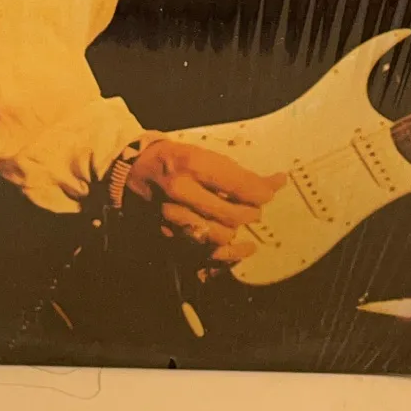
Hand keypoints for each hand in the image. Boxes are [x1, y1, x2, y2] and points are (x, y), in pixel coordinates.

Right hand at [126, 136, 284, 265]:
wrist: (133, 173)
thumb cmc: (173, 160)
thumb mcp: (203, 154)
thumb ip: (238, 172)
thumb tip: (278, 182)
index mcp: (190, 165)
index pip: (238, 184)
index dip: (261, 191)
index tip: (268, 192)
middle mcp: (180, 192)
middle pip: (232, 214)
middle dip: (251, 212)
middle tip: (254, 207)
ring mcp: (172, 218)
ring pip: (220, 237)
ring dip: (235, 230)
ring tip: (237, 220)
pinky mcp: (168, 237)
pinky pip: (204, 256)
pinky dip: (228, 256)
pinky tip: (242, 248)